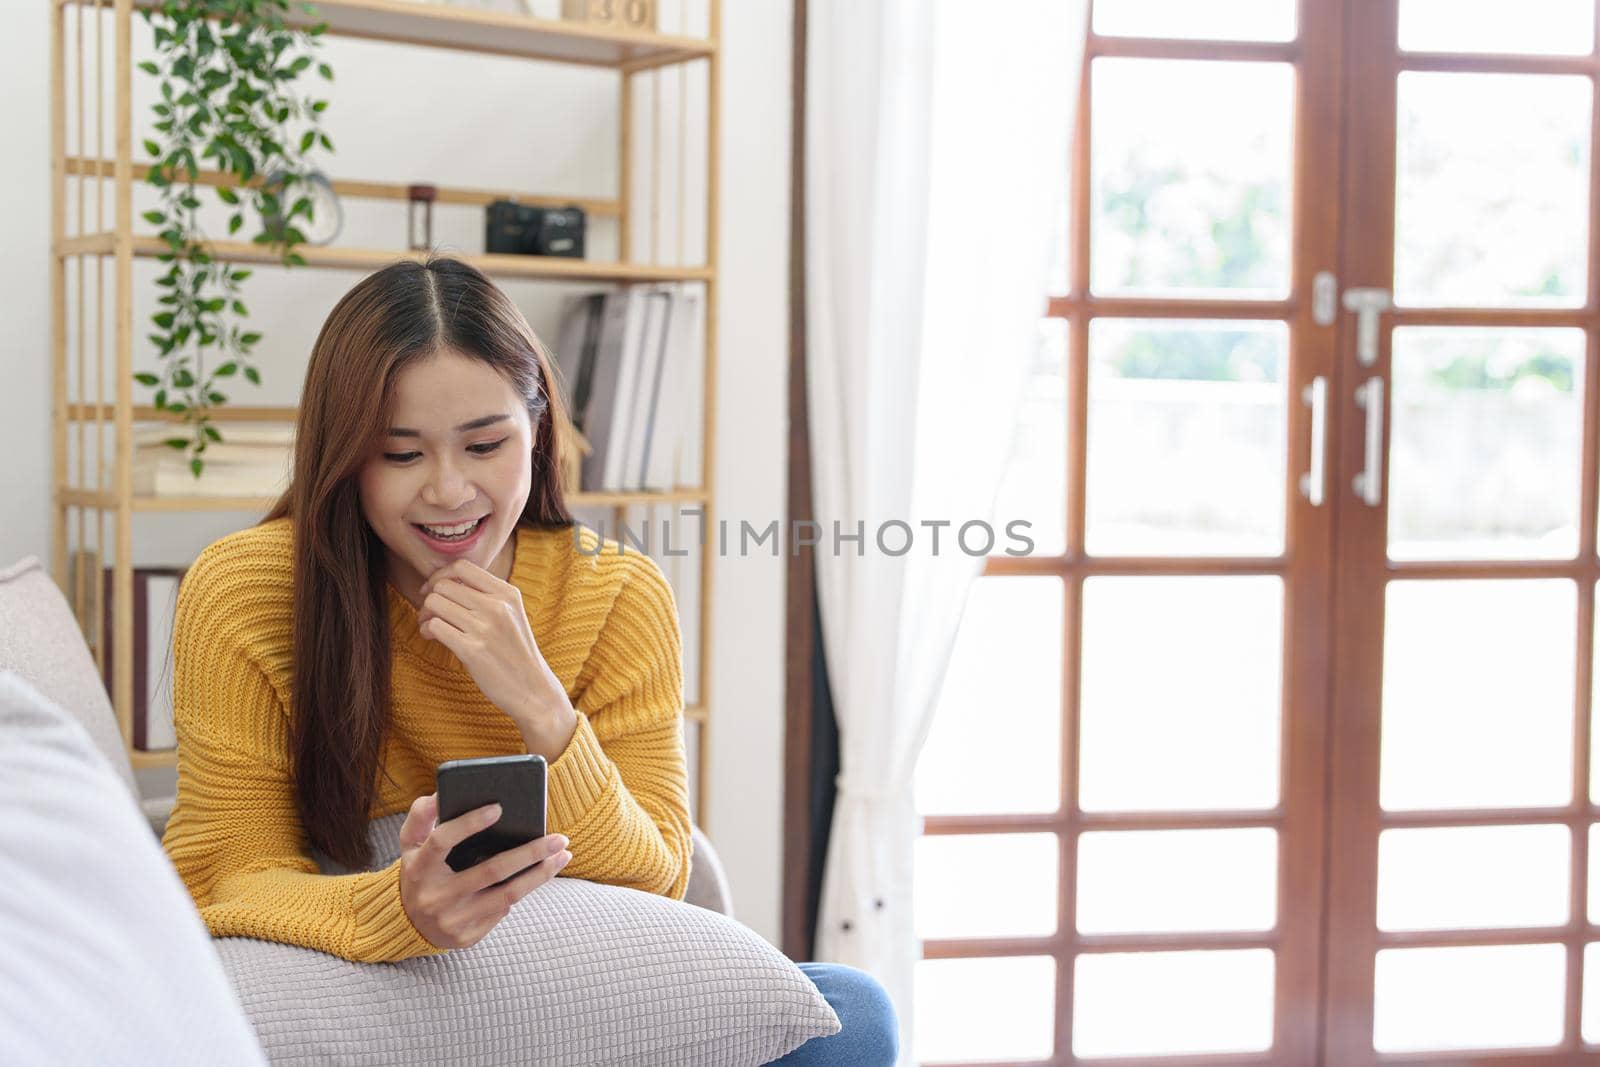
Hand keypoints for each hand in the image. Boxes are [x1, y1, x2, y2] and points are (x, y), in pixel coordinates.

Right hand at [397, 792, 572, 950]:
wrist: (408, 924)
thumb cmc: (418, 872)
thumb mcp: (410, 843)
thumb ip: (420, 815)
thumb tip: (441, 794)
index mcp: (419, 868)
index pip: (443, 840)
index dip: (469, 822)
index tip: (499, 807)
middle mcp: (434, 897)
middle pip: (491, 871)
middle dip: (531, 852)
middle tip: (560, 838)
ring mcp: (452, 920)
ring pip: (508, 895)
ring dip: (541, 874)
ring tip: (563, 855)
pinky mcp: (467, 937)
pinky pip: (502, 911)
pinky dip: (520, 891)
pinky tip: (536, 876)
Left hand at [417, 558, 575, 750]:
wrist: (532, 689)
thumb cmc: (516, 652)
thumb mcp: (511, 614)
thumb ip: (486, 596)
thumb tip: (446, 582)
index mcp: (508, 593)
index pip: (462, 567)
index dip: (440, 575)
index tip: (434, 589)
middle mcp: (497, 606)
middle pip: (444, 585)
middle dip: (429, 598)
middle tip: (429, 613)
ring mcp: (485, 628)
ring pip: (435, 603)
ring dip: (425, 614)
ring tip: (430, 626)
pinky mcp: (472, 650)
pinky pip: (435, 626)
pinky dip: (427, 630)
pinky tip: (432, 637)